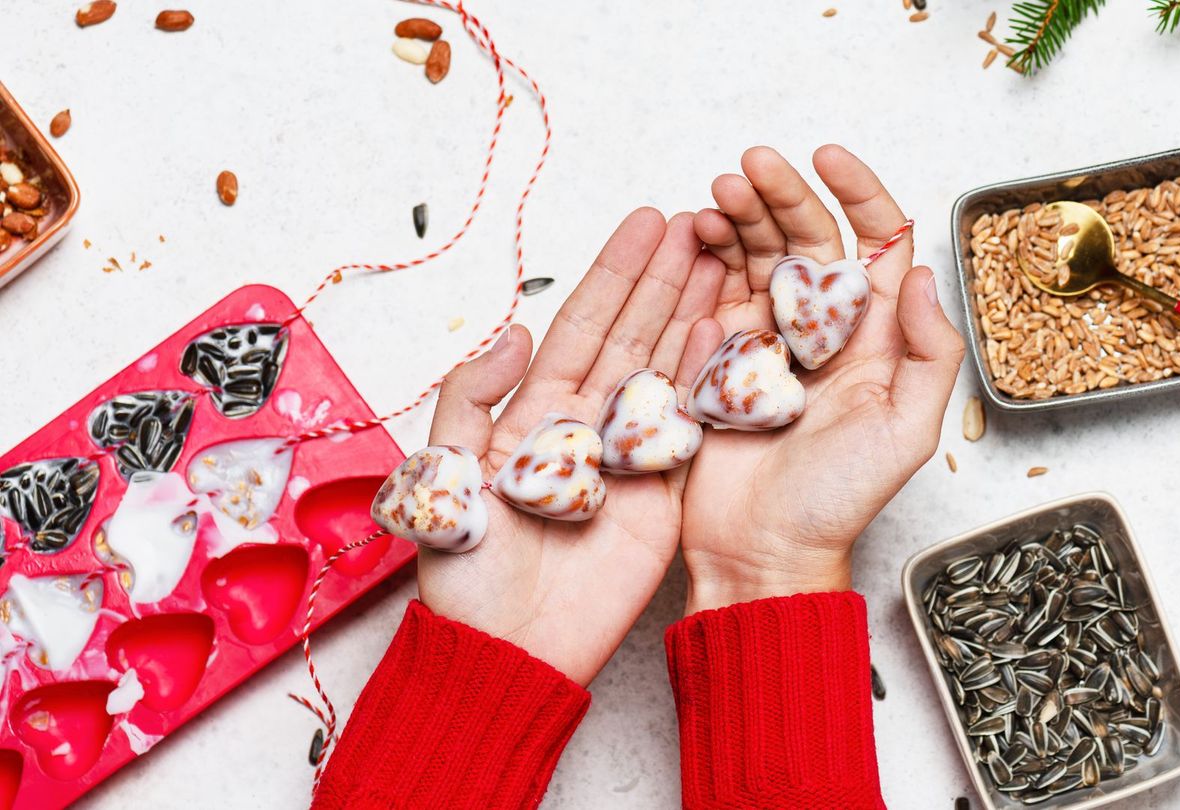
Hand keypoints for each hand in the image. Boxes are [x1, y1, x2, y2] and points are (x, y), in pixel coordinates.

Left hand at [419, 209, 722, 684]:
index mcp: (534, 411)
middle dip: (666, 277)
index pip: (582, 325)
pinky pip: (691, 427)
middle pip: (633, 334)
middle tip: (701, 221)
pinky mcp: (663, 495)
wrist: (510, 647)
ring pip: (667, 369)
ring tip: (726, 259)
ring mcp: (630, 456)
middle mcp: (587, 423)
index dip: (615, 273)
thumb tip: (514, 331)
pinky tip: (730, 331)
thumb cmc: (468, 570)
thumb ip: (472, 396)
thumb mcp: (446, 471)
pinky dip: (711, 379)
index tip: (647, 224)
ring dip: (695, 313)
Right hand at [681, 145, 965, 613]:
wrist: (762, 550)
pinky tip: (698, 231)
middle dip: (782, 193)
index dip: (857, 194)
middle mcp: (824, 329)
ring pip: (758, 256)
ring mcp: (769, 341)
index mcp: (874, 337)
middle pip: (808, 237)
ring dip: (741, 215)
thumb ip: (927, 352)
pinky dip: (706, 256)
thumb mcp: (907, 431)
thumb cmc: (838, 501)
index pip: (874, 245)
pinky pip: (714, 292)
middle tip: (751, 164)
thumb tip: (921, 274)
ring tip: (718, 192)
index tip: (828, 159)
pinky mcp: (720, 358)